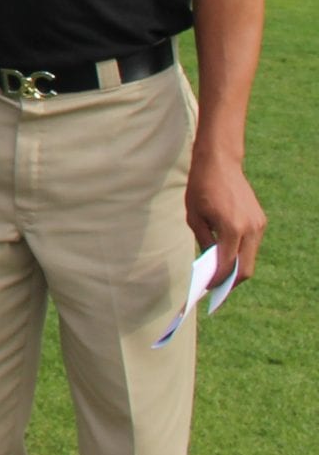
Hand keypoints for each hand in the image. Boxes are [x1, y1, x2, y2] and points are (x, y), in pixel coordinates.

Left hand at [186, 149, 265, 286]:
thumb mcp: (194, 217)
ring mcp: (259, 225)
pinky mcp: (260, 220)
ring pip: (250, 258)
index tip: (205, 289)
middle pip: (245, 269)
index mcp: (232, 229)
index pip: (226, 265)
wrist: (220, 163)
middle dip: (230, 282)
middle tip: (214, 291)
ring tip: (218, 277)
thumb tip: (209, 264)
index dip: (216, 281)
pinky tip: (226, 258)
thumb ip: (204, 242)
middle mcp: (250, 229)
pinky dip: (240, 254)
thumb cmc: (201, 188)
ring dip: (236, 269)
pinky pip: (252, 245)